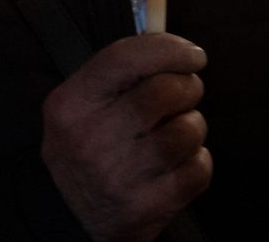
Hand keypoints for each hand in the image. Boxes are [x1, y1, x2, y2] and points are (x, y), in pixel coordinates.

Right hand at [43, 35, 211, 241]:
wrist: (80, 219)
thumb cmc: (94, 145)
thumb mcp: (86, 104)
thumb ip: (125, 69)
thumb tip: (180, 49)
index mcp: (69, 105)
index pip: (124, 58)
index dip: (169, 49)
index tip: (194, 55)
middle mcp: (88, 140)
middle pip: (165, 91)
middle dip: (188, 87)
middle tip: (184, 96)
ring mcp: (116, 177)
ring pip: (187, 130)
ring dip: (192, 126)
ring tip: (175, 133)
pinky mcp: (144, 206)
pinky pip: (198, 168)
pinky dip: (197, 162)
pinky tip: (176, 165)